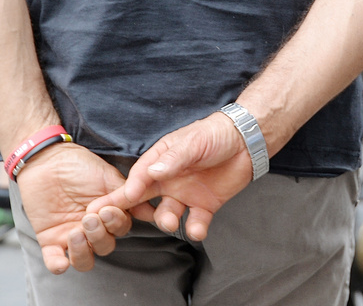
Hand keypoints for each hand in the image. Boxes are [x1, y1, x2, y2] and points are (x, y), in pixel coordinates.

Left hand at [14, 143, 133, 273]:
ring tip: (76, 233)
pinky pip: (54, 261)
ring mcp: (72, 235)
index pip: (120, 230)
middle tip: (90, 218)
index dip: (116, 225)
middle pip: (104, 247)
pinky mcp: (50, 240)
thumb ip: (126, 195)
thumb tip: (150, 210)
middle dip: (99, 236)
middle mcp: (93, 228)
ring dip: (82, 252)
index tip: (108, 211)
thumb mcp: (108, 177)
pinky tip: (61, 262)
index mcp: (110, 214)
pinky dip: (58, 266)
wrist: (48, 160)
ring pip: (84, 260)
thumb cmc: (80, 165)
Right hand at [91, 111, 252, 241]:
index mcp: (161, 160)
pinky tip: (196, 230)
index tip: (120, 200)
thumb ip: (173, 158)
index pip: (138, 176)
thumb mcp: (193, 142)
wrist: (248, 141)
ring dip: (166, 221)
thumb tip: (152, 171)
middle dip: (128, 211)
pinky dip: (194, 229)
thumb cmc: (216, 134)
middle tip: (114, 224)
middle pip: (142, 199)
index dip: (127, 190)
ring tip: (170, 222)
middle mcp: (168, 180)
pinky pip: (195, 222)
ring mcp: (185, 194)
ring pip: (167, 214)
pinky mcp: (204, 205)